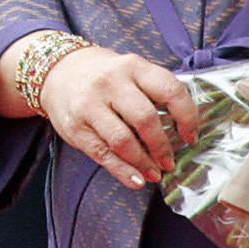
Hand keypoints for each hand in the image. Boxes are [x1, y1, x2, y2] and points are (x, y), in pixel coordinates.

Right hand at [36, 45, 196, 188]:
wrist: (58, 72)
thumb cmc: (105, 76)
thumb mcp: (131, 72)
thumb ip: (154, 93)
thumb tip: (182, 131)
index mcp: (133, 67)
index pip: (170, 90)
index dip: (187, 117)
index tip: (190, 137)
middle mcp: (110, 82)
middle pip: (145, 119)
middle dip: (162, 147)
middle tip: (169, 161)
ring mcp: (90, 104)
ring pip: (123, 141)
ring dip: (144, 163)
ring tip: (154, 173)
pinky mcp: (76, 127)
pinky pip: (103, 154)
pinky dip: (123, 171)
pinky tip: (136, 180)